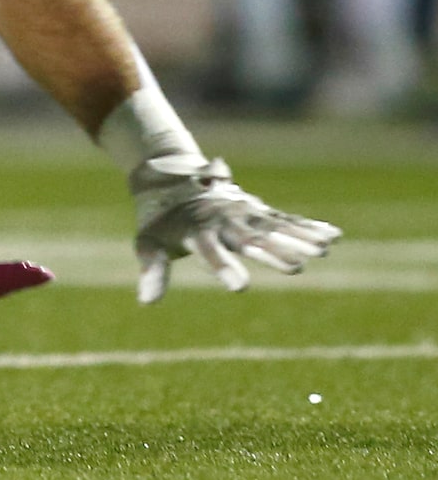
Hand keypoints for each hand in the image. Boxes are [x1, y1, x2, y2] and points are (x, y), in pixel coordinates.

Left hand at [127, 155, 341, 303]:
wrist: (173, 178)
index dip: (224, 268)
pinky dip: (308, 227)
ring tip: (323, 251)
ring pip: (274, 227)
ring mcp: (244, 213)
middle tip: (297, 268)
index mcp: (196, 231)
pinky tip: (333, 236)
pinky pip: (286, 219)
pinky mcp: (258, 210)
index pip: (210, 252)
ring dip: (298, 238)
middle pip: (250, 239)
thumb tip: (146, 302)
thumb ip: (154, 270)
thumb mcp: (149, 242)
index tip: (240, 287)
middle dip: (272, 253)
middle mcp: (224, 220)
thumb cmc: (160, 219)